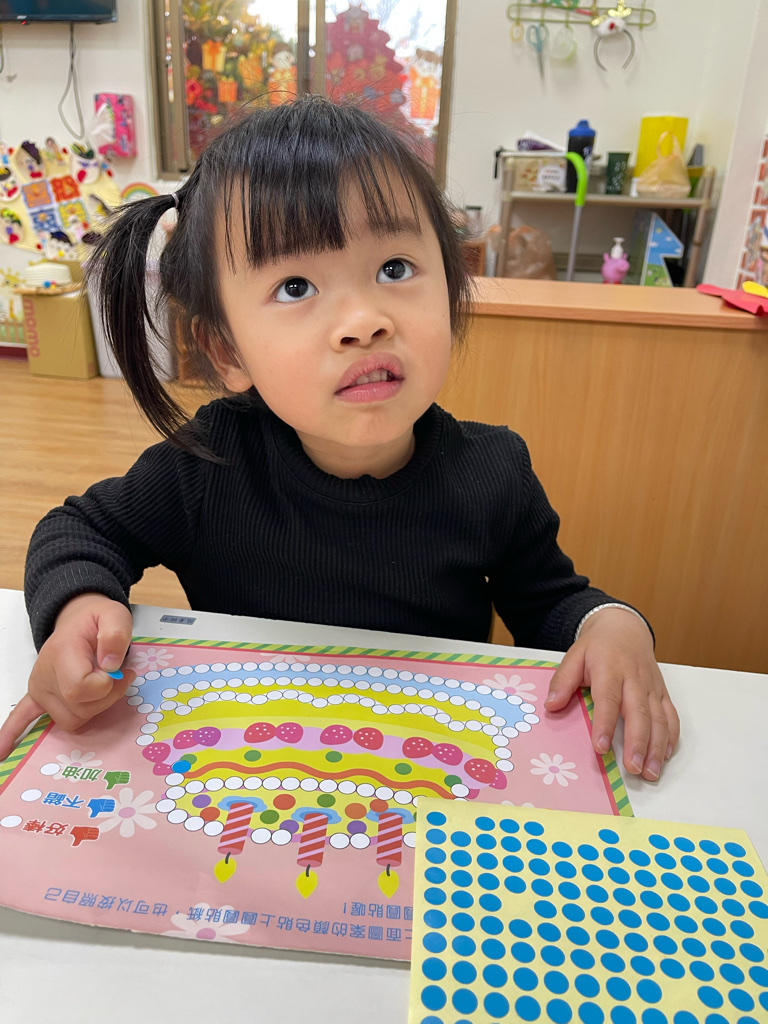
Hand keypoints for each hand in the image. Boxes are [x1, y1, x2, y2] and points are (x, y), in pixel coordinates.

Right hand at [0, 593, 133, 762]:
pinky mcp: (37, 696)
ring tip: (103, 685)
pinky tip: (2, 753)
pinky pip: (21, 717)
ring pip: (70, 721)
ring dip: (92, 709)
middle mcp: (45, 675)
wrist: (78, 620)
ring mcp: (39, 687)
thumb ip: (116, 634)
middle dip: (106, 698)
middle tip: (121, 676)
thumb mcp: (115, 616)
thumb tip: (111, 664)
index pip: (80, 688)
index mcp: (62, 654)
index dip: (106, 686)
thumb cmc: (97, 621)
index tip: (120, 671)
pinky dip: (11, 733)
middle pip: (78, 710)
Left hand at [544, 607, 679, 781]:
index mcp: (610, 669)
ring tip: (651, 772)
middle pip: (639, 713)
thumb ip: (563, 680)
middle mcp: (635, 679)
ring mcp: (651, 687)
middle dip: (638, 743)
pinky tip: (665, 756)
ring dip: (657, 747)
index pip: (608, 699)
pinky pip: (671, 715)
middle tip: (634, 768)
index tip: (600, 748)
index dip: (605, 724)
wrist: (625, 628)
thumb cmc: (597, 647)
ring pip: (659, 718)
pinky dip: (672, 736)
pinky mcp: (662, 692)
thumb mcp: (574, 656)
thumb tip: (551, 705)